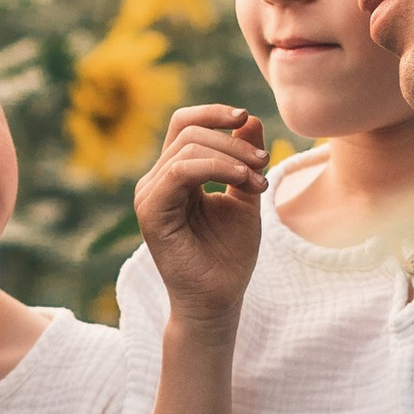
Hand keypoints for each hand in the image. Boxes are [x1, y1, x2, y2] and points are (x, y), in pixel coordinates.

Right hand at [134, 106, 268, 324]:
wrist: (218, 299)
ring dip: (231, 157)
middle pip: (188, 131)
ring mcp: (150, 195)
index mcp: (175, 174)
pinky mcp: (150, 212)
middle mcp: (157, 181)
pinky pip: (179, 171)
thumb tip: (249, 119)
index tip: (246, 118)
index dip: (214, 113)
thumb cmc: (229, 256)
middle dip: (233, 142)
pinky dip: (215, 169)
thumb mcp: (245, 197)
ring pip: (187, 148)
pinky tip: (241, 181)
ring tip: (258, 180)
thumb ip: (245, 160)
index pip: (185, 125)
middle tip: (263, 164)